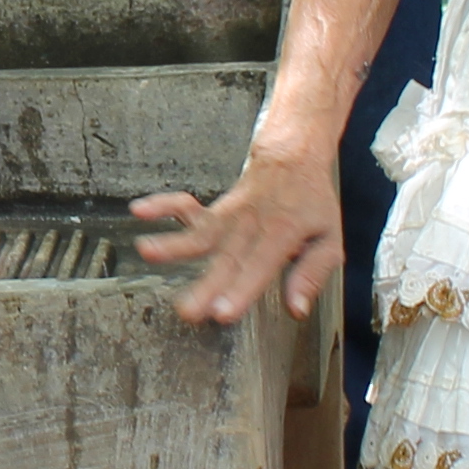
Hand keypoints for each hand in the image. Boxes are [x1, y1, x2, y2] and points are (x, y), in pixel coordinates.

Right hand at [132, 152, 345, 326]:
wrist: (293, 156)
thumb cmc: (311, 202)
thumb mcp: (328, 239)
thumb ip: (312, 273)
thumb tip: (297, 308)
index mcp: (282, 233)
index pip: (259, 266)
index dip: (241, 290)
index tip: (222, 312)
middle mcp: (251, 225)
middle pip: (226, 258)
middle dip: (206, 285)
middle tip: (187, 310)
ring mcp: (229, 216)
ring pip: (200, 233)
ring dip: (173, 244)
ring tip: (148, 252)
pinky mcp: (214, 209)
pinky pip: (186, 206)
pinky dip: (162, 205)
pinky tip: (140, 211)